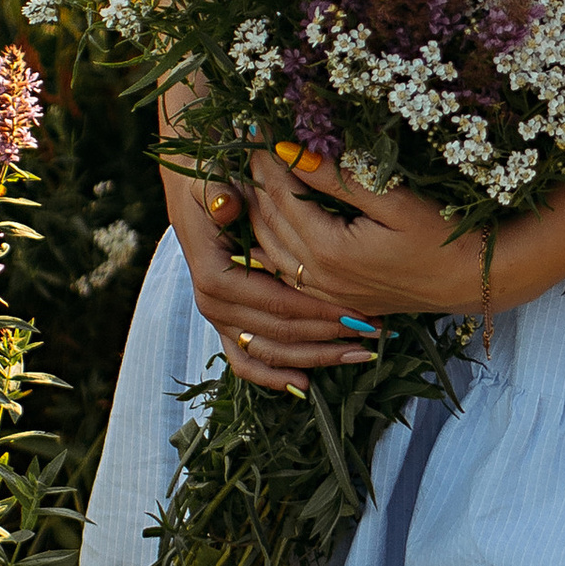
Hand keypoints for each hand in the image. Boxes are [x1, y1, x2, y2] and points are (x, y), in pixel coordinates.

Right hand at [162, 155, 380, 393]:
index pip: (276, 302)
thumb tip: (226, 205)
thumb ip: (218, 194)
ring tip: (361, 354)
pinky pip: (247, 361)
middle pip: (279, 333)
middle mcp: (213, 304)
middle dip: (329, 336)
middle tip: (374, 332)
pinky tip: (307, 385)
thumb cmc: (211, 181)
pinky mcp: (225, 324)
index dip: (320, 311)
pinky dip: (275, 376)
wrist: (190, 188)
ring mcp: (218, 318)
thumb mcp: (212, 180)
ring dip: (316, 358)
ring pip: (270, 352)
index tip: (360, 312)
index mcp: (214, 275)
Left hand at [239, 142, 507, 323]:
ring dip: (257, 211)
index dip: (266, 159)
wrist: (470, 281)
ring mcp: (323, 291)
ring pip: (268, 248)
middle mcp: (318, 276)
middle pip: (267, 220)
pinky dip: (269, 240)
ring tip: (255, 174)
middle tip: (249, 143)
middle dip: (256, 180)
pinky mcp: (332, 298)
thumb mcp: (394, 200)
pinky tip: (268, 219)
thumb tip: (294, 150)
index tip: (257, 128)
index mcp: (329, 249)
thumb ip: (340, 178)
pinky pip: (284, 269)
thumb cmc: (442, 234)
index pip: (280, 195)